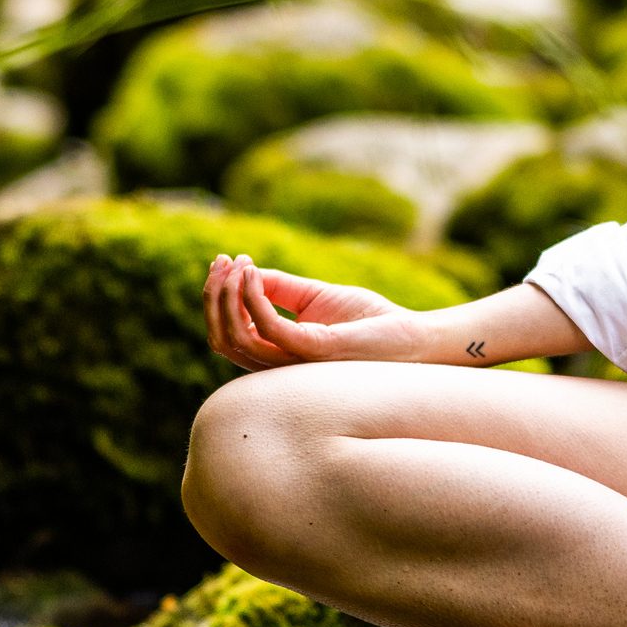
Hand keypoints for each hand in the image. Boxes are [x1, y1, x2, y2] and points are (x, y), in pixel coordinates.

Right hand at [203, 252, 427, 369]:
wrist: (413, 335)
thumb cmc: (369, 320)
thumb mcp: (315, 297)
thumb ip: (280, 289)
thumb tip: (245, 271)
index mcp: (279, 354)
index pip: (227, 336)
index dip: (216, 299)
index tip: (223, 261)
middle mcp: (282, 365)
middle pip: (223, 340)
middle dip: (213, 297)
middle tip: (221, 261)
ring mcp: (297, 361)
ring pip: (237, 339)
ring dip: (227, 296)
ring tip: (236, 264)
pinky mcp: (316, 350)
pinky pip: (269, 328)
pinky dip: (253, 298)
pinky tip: (254, 272)